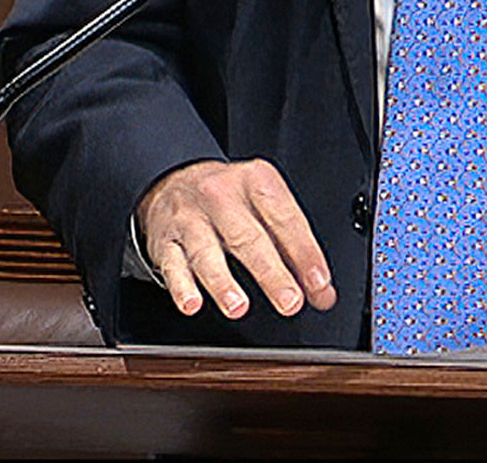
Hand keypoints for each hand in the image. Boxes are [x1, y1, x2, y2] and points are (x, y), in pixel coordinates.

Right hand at [135, 158, 337, 319]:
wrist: (173, 180)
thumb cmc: (229, 198)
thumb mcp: (264, 204)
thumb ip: (293, 246)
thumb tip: (321, 290)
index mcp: (256, 181)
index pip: (285, 219)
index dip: (305, 254)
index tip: (319, 284)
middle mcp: (221, 196)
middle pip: (248, 237)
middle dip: (271, 273)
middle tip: (290, 301)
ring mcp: (190, 218)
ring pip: (206, 251)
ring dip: (223, 282)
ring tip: (238, 306)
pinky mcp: (165, 240)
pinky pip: (172, 264)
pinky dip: (181, 286)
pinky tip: (192, 303)